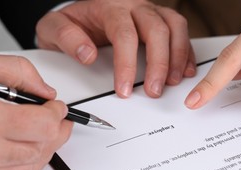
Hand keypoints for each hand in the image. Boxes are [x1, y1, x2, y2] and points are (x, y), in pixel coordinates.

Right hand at [0, 51, 72, 169]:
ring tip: (48, 132)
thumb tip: (44, 92)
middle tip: (59, 119)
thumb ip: (15, 73)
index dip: (57, 115)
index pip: (43, 125)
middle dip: (56, 130)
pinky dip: (29, 163)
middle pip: (42, 146)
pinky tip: (28, 148)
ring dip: (46, 147)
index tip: (58, 108)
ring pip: (32, 165)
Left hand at [36, 0, 195, 97]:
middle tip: (154, 91)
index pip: (124, 34)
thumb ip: (65, 38)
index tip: (124, 89)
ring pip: (174, 27)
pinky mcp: (160, 20)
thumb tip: (88, 55)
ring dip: (178, 56)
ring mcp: (150, 12)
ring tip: (174, 81)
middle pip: (156, 30)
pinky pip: (180, 31)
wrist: (83, 12)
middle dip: (159, 64)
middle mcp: (134, 6)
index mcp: (109, 7)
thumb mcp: (54, 27)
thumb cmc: (72, 22)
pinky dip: (186, 51)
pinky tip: (185, 70)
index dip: (127, 64)